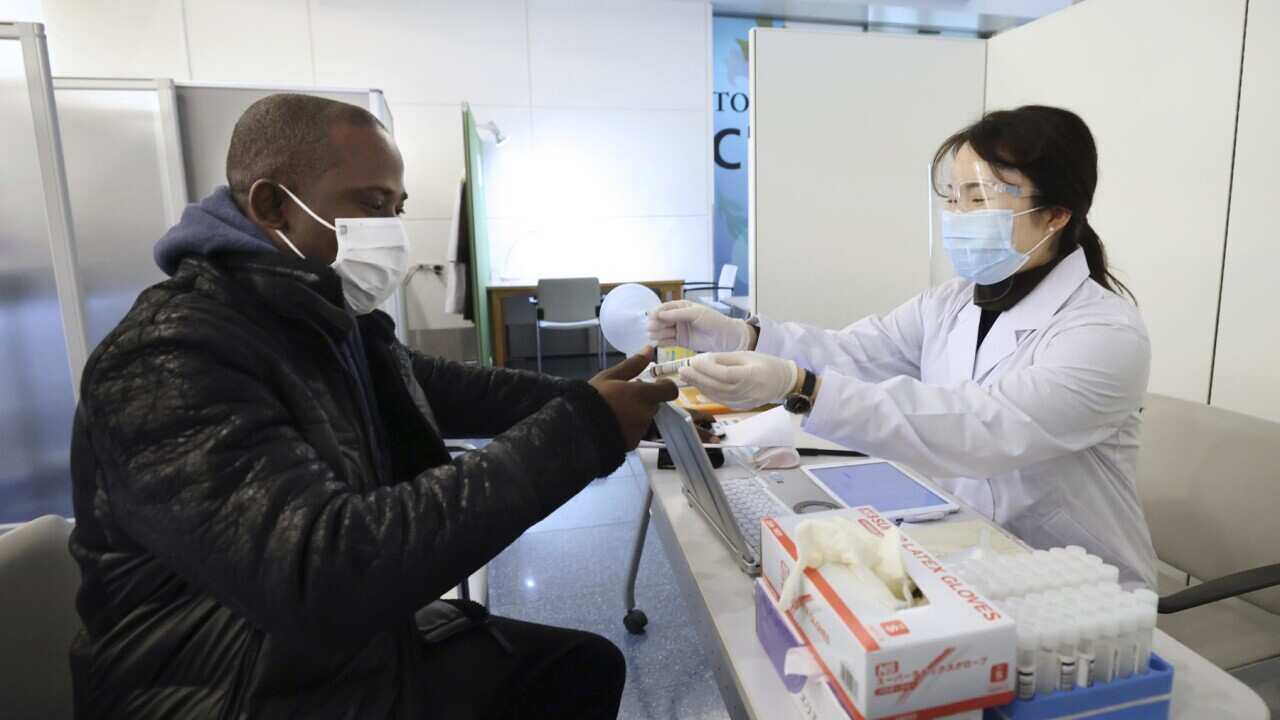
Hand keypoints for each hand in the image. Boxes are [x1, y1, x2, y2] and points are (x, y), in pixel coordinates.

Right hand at [590, 347, 679, 449]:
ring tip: (613, 411)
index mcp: (643, 395)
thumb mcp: (609, 376)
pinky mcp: (632, 444)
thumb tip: (650, 349)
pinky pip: (636, 432)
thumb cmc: (591, 398)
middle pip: (654, 404)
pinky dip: (628, 427)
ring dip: (635, 413)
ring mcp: (640, 431)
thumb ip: (633, 364)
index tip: (653, 383)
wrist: (576, 430)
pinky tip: (612, 424)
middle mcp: (646, 414)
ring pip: (645, 418)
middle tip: (622, 396)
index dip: (664, 386)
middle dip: (643, 400)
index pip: (670, 390)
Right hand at [645, 300, 753, 352]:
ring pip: (663, 331)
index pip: (665, 308)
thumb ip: (678, 314)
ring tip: (653, 335)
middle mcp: (678, 318)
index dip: (657, 312)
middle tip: (651, 328)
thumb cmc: (714, 320)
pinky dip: (662, 342)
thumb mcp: (696, 313)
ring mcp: (679, 330)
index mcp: (682, 307)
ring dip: (657, 333)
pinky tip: (658, 343)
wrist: (726, 337)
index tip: (651, 316)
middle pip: (661, 320)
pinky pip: (668, 341)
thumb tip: (660, 314)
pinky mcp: (681, 341)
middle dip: (655, 323)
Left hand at [678, 351, 797, 410]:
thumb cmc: (766, 365)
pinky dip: (707, 392)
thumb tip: (703, 359)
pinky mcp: (739, 406)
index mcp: (751, 376)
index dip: (707, 369)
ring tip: (687, 376)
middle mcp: (746, 391)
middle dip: (697, 378)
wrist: (782, 382)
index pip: (724, 374)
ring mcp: (743, 401)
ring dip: (699, 385)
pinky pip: (720, 400)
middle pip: (717, 386)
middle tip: (682, 370)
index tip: (693, 361)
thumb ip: (725, 358)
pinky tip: (698, 384)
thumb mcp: (747, 355)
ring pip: (716, 395)